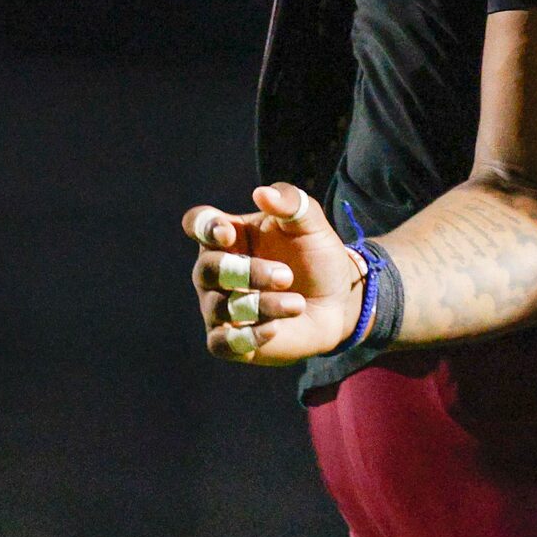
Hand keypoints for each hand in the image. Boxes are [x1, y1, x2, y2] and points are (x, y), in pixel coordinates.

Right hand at [183, 184, 363, 365]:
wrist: (338, 301)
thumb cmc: (317, 256)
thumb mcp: (312, 224)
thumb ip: (291, 202)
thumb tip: (261, 193)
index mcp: (231, 235)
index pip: (198, 223)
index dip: (204, 226)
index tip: (227, 232)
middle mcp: (217, 271)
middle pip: (207, 269)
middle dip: (245, 272)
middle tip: (286, 276)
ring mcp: (220, 307)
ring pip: (220, 308)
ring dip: (260, 305)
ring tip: (297, 303)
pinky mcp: (230, 341)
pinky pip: (222, 343)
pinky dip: (248, 336)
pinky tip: (275, 328)